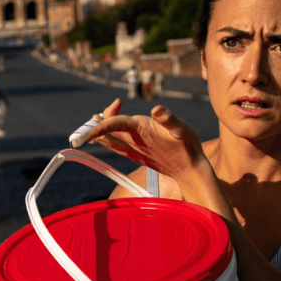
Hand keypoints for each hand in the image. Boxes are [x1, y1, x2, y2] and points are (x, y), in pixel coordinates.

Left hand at [87, 99, 205, 178]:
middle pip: (107, 131)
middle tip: (103, 110)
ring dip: (99, 131)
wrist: (189, 171)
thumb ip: (169, 119)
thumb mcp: (183, 129)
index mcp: (141, 131)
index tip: (92, 119)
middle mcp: (133, 142)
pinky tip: (108, 134)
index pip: (115, 124)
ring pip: (109, 141)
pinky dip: (108, 138)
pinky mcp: (136, 155)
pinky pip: (116, 147)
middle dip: (98, 121)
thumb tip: (156, 109)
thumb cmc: (187, 147)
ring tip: (95, 118)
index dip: (101, 123)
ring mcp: (133, 150)